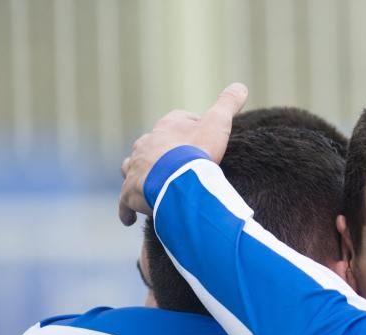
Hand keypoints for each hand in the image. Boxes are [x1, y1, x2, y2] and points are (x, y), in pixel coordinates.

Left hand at [118, 82, 248, 224]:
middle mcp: (146, 145)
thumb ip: (227, 105)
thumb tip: (241, 86)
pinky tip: (129, 218)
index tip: (199, 138)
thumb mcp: (217, 123)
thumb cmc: (197, 152)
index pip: (176, 121)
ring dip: (137, 175)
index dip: (188, 128)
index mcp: (166, 127)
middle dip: (158, 152)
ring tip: (147, 184)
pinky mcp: (130, 193)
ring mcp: (135, 169)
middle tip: (171, 164)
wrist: (177, 179)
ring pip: (131, 168)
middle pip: (150, 144)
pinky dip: (127, 209)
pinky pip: (125, 202)